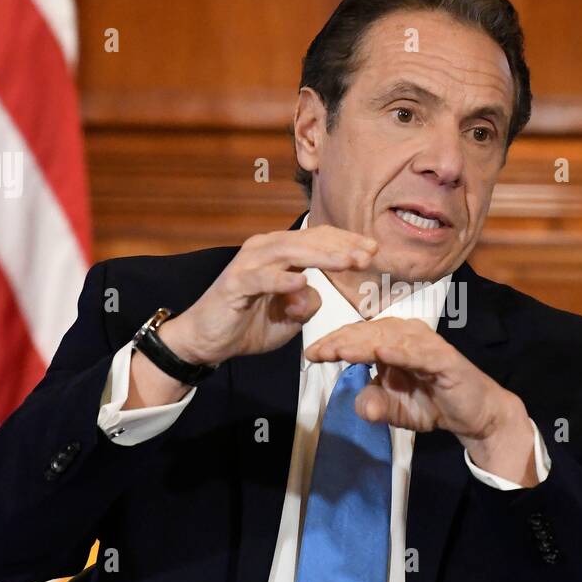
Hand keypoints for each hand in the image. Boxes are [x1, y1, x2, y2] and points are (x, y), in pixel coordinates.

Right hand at [125, 226, 376, 407]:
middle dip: (343, 246)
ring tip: (348, 261)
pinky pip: (261, 278)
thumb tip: (314, 294)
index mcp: (280, 253)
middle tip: (370, 254)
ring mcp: (249, 264)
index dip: (347, 243)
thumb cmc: (248, 324)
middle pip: (310, 240)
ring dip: (321, 256)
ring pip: (290, 252)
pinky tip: (301, 281)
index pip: (319, 240)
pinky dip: (281, 279)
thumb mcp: (290, 319)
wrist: (206, 341)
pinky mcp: (235, 284)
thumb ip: (307, 304)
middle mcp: (265, 250)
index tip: (374, 251)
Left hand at [305, 317, 537, 486]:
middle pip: (369, 332)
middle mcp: (409, 336)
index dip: (334, 343)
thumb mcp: (395, 410)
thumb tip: (361, 406)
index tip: (311, 354)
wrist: (474, 415)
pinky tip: (381, 352)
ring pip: (390, 338)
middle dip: (341, 341)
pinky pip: (419, 353)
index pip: (359, 336)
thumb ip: (375, 405)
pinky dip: (400, 351)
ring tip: (339, 350)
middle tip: (318, 351)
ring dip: (363, 343)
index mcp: (394, 342)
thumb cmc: (433, 403)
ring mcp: (427, 346)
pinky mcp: (444, 360)